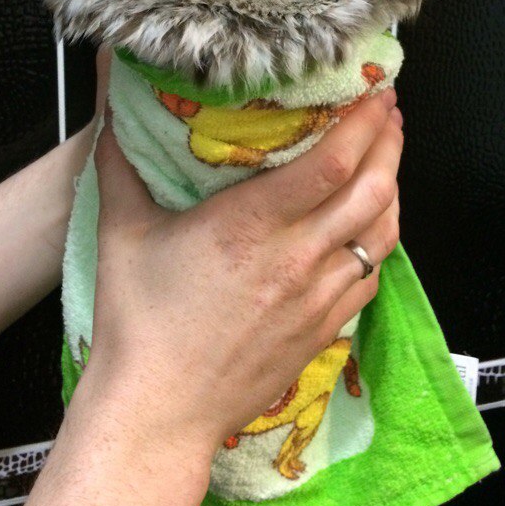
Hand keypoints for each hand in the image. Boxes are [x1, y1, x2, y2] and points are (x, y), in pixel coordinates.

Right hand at [83, 84, 403, 456]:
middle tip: (390, 111)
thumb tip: (110, 104)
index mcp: (251, 226)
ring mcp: (317, 298)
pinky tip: (371, 225)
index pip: (333, 164)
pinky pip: (371, 276)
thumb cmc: (139, 324)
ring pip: (382, 233)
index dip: (364, 122)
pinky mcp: (324, 330)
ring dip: (393, 187)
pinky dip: (380, 240)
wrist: (159, 413)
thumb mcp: (121, 231)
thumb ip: (120, 159)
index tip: (374, 93)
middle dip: (391, 142)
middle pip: (373, 190)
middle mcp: (297, 259)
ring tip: (388, 157)